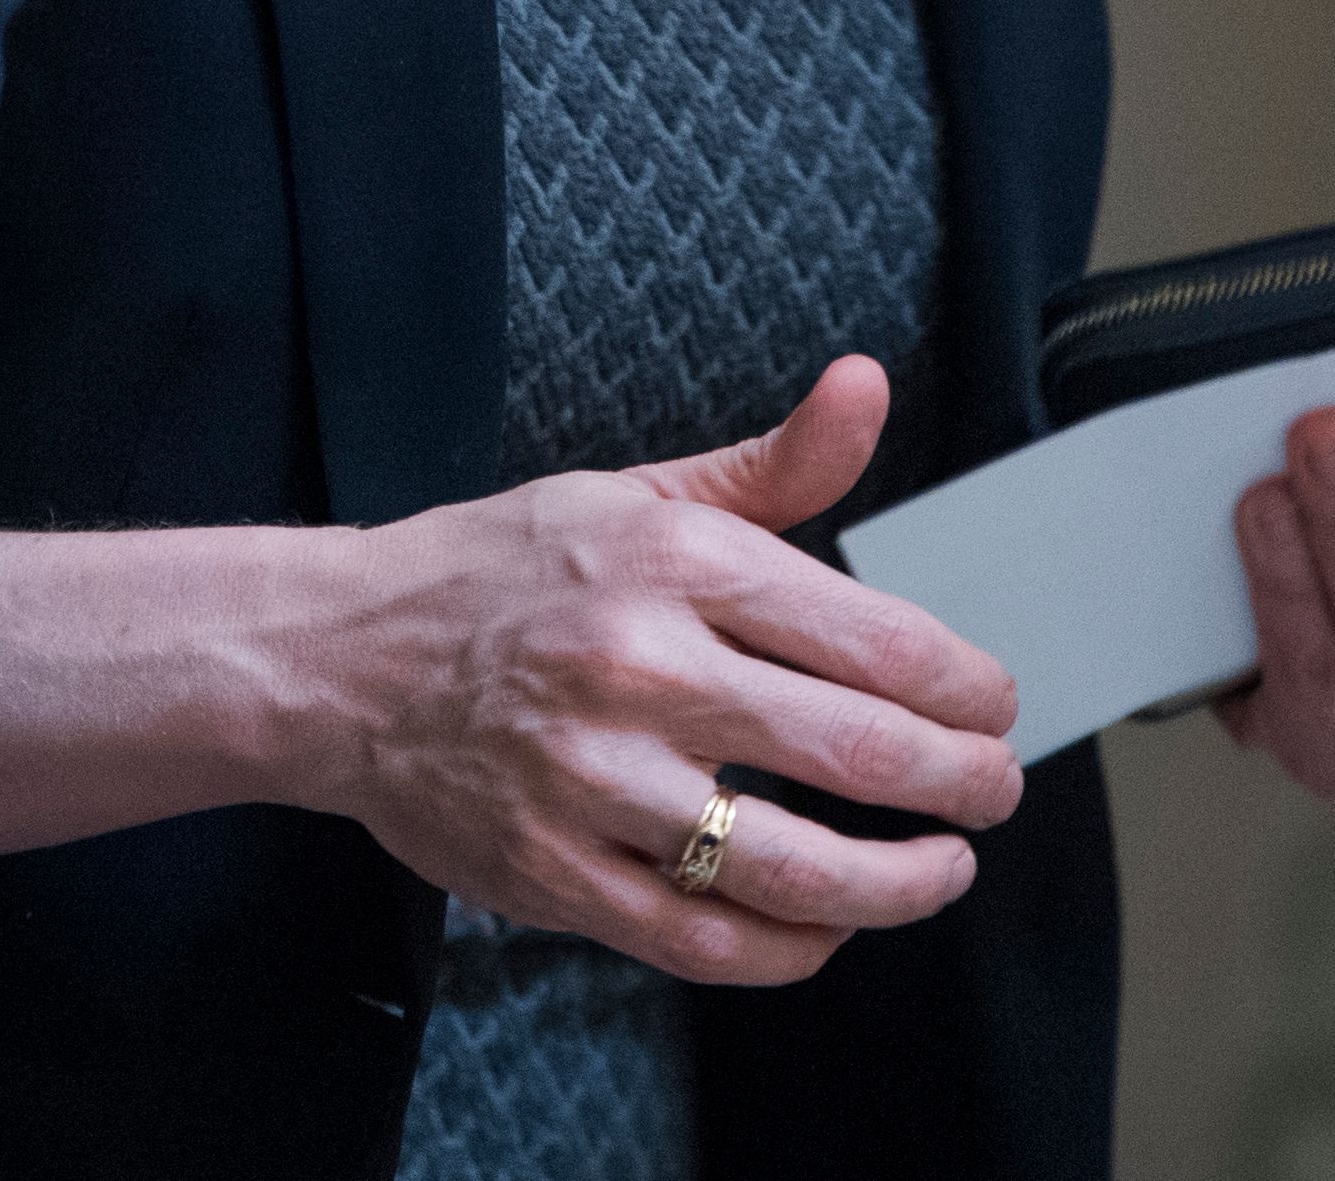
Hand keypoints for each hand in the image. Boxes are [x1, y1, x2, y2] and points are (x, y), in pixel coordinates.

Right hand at [304, 356, 1026, 985]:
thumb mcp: (635, 494)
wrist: (339, 659)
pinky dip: (794, 948)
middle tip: (994, 791)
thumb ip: (772, 465)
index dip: (967, 686)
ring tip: (943, 871)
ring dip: (902, 883)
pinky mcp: (559, 877)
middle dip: (964, 784)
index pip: (877, 639)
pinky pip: (710, 943)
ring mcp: (598, 785)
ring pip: (796, 868)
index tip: (994, 706)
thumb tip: (870, 386)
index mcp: (675, 565)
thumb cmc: (500, 571)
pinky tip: (831, 924)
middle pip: (861, 752)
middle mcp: (644, 671)